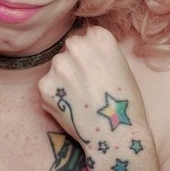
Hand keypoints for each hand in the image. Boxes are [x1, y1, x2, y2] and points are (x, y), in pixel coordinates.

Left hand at [38, 26, 144, 143]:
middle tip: (88, 84)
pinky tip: (72, 107)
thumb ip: (98, 50)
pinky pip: (49, 86)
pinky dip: (56, 96)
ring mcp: (58, 65)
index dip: (92, 53)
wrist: (116, 135)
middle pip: (70, 47)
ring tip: (81, 98)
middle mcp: (76, 45)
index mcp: (98, 36)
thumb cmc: (124, 102)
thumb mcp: (120, 64)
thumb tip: (80, 47)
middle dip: (76, 62)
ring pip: (58, 67)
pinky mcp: (45, 85)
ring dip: (65, 79)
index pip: (86, 35)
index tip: (98, 67)